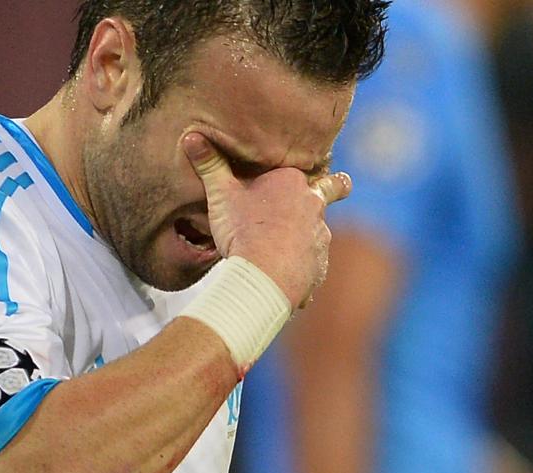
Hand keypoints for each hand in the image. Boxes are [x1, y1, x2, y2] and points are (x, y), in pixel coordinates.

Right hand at [182, 132, 350, 307]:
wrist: (263, 275)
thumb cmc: (242, 230)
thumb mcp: (221, 194)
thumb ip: (209, 165)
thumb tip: (190, 137)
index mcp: (293, 182)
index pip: (311, 165)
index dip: (307, 168)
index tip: (305, 168)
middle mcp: (314, 207)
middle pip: (334, 189)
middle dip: (338, 186)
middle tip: (342, 185)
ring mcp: (320, 238)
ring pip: (319, 230)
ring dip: (306, 235)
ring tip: (283, 246)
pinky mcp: (319, 268)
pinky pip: (311, 264)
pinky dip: (300, 267)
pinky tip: (282, 273)